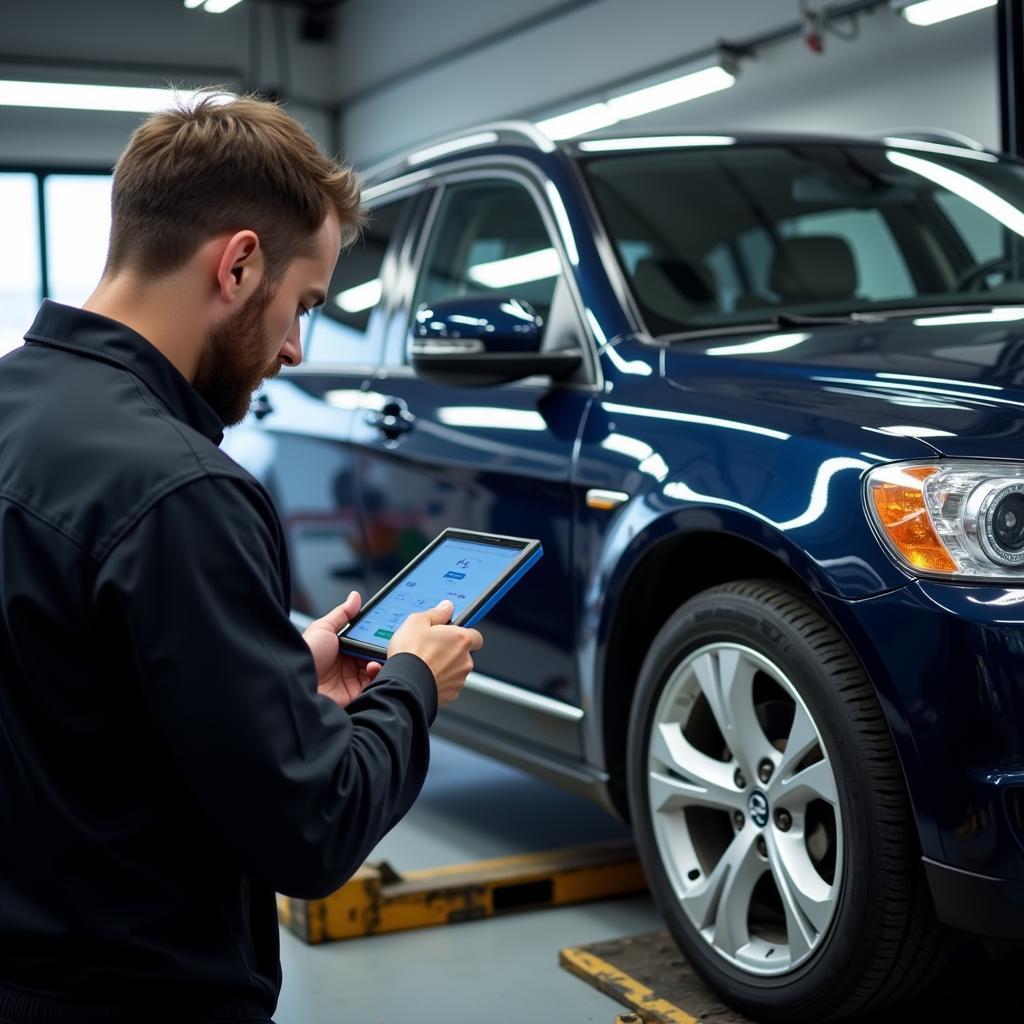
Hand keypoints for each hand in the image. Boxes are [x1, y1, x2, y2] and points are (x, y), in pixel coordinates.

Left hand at [303, 591, 381, 708]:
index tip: (387, 625)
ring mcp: (352, 679)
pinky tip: (372, 666)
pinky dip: (378, 673)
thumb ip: (342, 614)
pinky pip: (374, 683)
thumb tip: (355, 597)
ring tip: (378, 653)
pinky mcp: (355, 693)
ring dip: (381, 659)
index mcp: (341, 647)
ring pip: (377, 667)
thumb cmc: (306, 655)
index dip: (376, 632)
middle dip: (382, 646)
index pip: (365, 638)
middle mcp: (348, 664)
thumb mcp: (324, 628)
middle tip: (388, 639)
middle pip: (372, 653)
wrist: (297, 682)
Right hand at [388, 600, 483, 706]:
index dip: (463, 635)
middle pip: (464, 654)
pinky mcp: (450, 694)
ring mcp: (459, 679)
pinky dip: (439, 682)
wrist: (404, 684)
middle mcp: (465, 660)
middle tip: (431, 649)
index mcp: (461, 639)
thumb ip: (436, 613)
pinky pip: (448, 685)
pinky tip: (424, 677)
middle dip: (451, 652)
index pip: (476, 636)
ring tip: (424, 664)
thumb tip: (446, 607)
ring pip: (456, 671)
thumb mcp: (417, 621)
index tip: (452, 634)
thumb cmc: (411, 653)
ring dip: (445, 668)